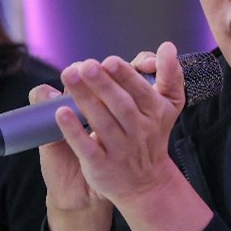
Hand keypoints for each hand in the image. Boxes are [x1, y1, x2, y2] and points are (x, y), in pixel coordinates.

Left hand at [55, 41, 185, 205]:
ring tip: (69, 76)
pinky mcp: (101, 165)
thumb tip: (168, 46)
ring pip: (101, 122)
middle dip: (103, 84)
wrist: (145, 184)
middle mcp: (139, 131)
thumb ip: (170, 76)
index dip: (126, 76)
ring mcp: (120, 149)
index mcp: (155, 113)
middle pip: (120, 105)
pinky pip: (87, 146)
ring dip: (84, 98)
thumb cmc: (151, 137)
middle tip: (86, 65)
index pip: (141, 91)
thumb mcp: (168, 107)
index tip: (110, 61)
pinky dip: (74, 130)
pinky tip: (60, 113)